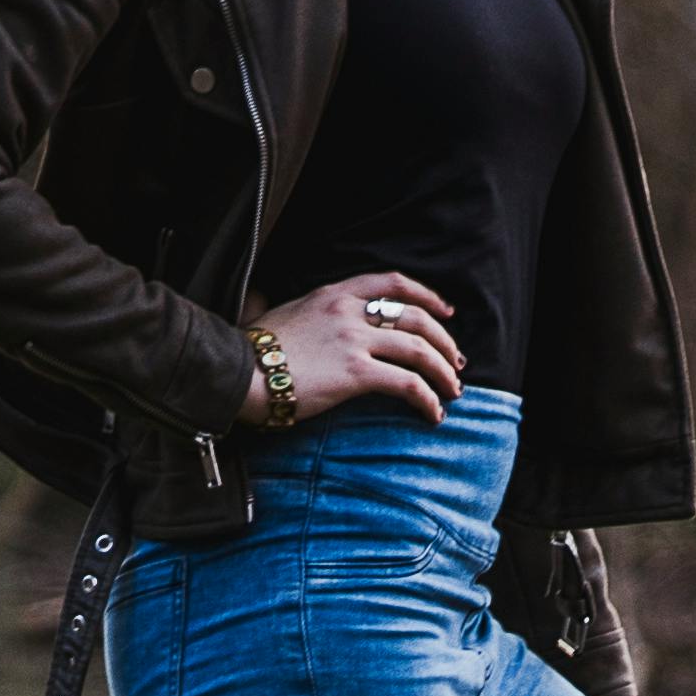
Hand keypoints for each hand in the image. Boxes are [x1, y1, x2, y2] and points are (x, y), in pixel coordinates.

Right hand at [249, 271, 462, 422]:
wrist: (239, 371)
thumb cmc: (255, 351)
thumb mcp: (288, 313)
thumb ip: (314, 313)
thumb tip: (313, 322)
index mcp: (334, 293)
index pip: (392, 283)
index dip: (426, 296)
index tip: (445, 312)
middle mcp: (349, 311)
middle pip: (416, 318)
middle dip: (444, 342)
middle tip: (456, 362)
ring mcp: (354, 340)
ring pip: (420, 350)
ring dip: (444, 373)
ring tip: (453, 391)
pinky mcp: (356, 373)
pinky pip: (408, 384)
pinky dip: (429, 398)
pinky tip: (433, 413)